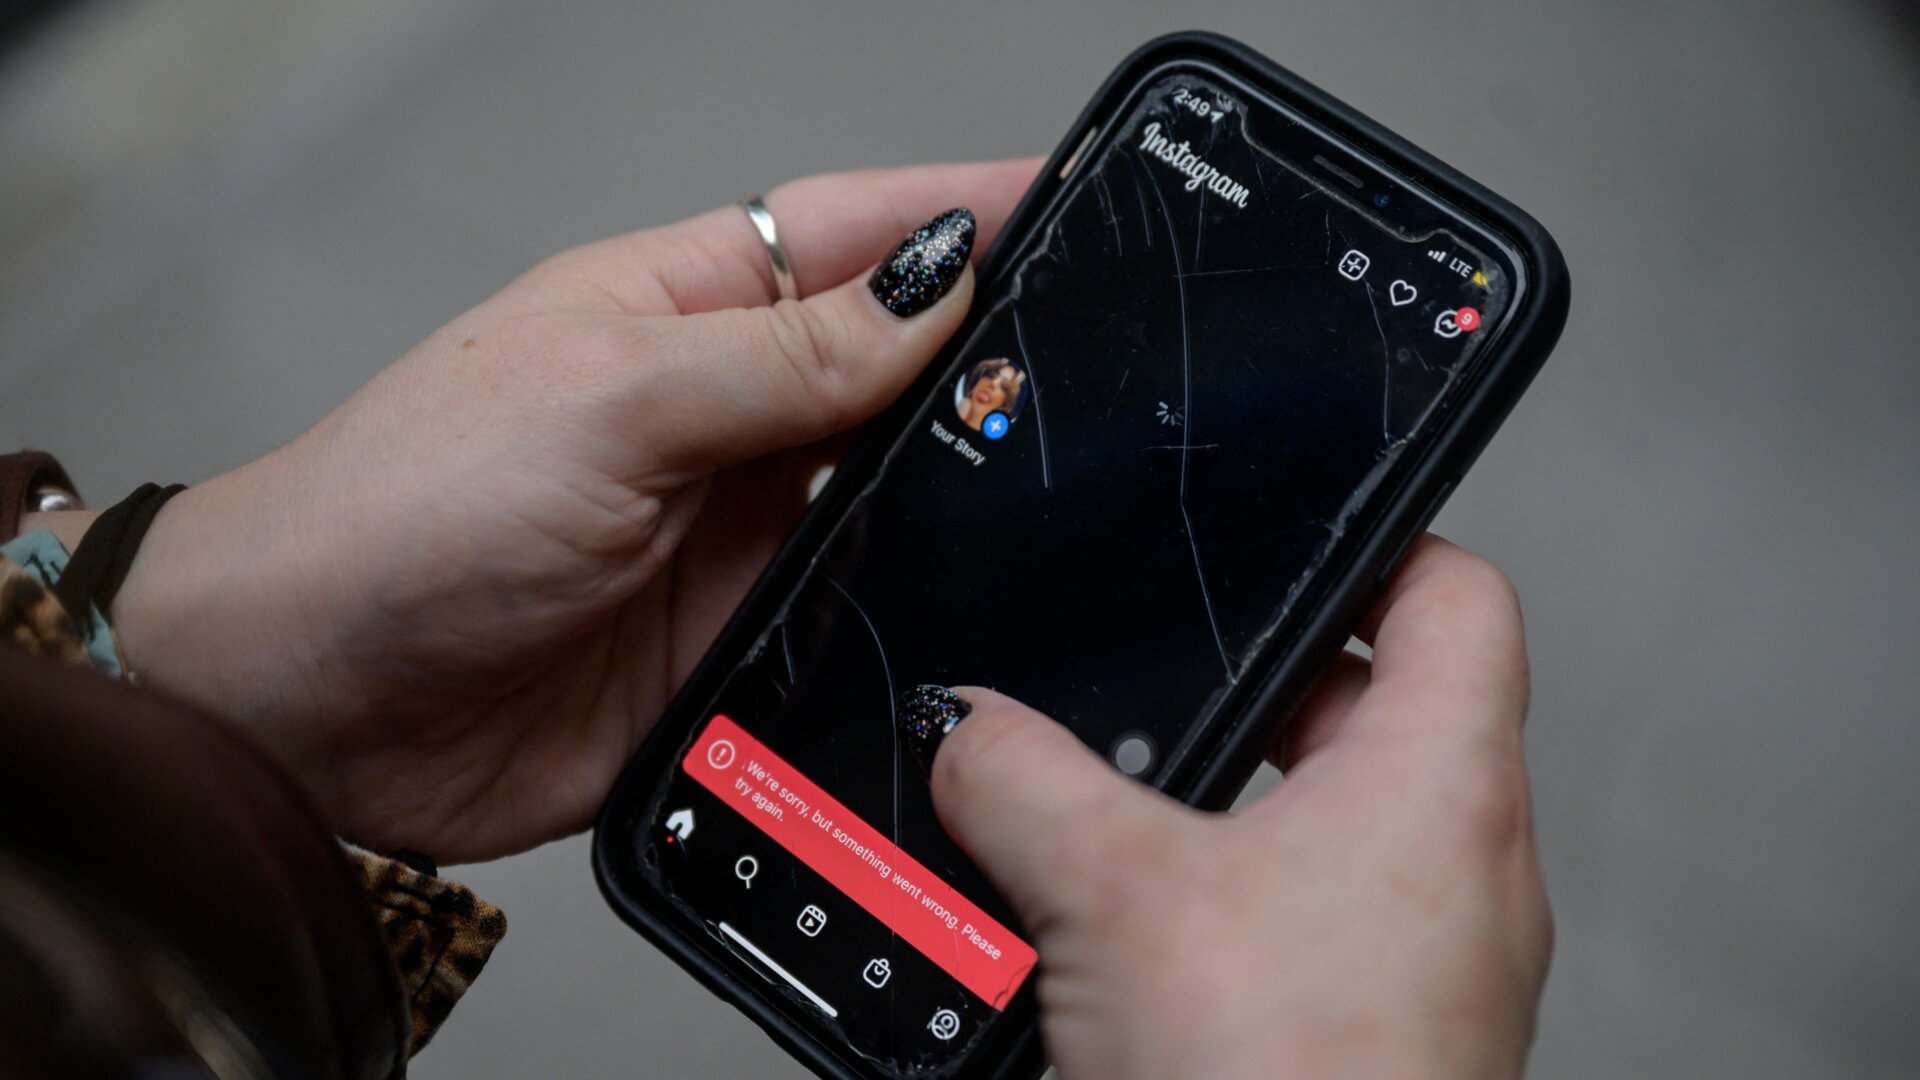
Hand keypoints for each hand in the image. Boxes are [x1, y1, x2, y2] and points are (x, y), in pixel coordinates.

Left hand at [46, 159, 1037, 862]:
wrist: (303, 706)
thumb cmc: (403, 511)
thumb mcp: (609, 401)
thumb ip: (782, 360)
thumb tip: (935, 293)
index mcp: (684, 310)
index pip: (858, 235)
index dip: (968, 214)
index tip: (1086, 201)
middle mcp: (721, 416)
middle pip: (897, 369)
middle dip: (993, 362)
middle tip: (1103, 369)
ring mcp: (733, 532)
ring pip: (893, 497)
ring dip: (960, 497)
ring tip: (1054, 489)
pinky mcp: (734, 642)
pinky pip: (854, 616)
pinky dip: (910, 611)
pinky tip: (963, 611)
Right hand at [930, 538, 1551, 1078]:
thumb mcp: (1112, 893)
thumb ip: (1024, 778)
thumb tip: (969, 728)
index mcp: (1441, 785)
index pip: (1456, 593)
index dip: (1378, 537)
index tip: (1299, 524)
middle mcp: (1459, 869)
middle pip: (1367, 713)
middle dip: (1246, 694)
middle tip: (1157, 686)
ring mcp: (1423, 962)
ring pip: (1319, 830)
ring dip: (1218, 815)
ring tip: (1115, 816)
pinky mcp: (1373, 1034)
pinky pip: (1298, 928)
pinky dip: (1218, 911)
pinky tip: (1122, 942)